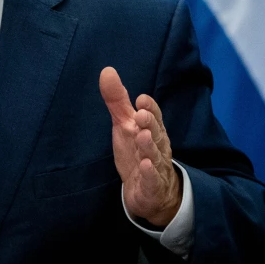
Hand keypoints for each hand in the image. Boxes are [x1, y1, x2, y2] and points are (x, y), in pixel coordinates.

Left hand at [99, 66, 181, 226]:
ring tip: (142, 135)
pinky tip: (146, 166)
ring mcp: (157, 168)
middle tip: (141, 114)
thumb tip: (107, 70)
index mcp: (152, 130)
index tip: (141, 99)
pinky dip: (150, 173)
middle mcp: (157, 147)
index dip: (150, 108)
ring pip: (155, 156)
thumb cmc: (138, 152)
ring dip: (149, 146)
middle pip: (156, 134)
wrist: (151, 193)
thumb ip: (117, 101)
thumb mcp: (125, 125)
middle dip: (150, 123)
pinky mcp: (152, 187)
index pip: (154, 117)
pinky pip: (153, 180)